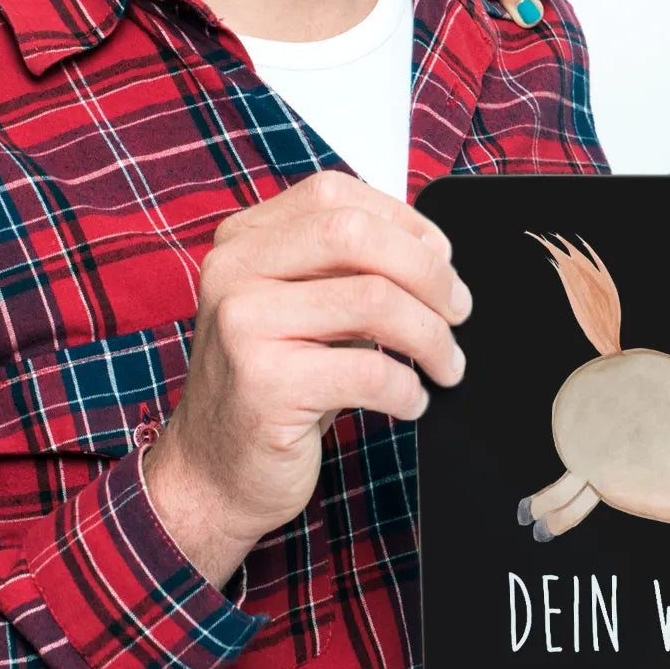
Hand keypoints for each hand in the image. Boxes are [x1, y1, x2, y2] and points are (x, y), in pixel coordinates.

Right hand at [144, 172, 471, 588]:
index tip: (441, 258)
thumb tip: (435, 255)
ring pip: (374, 300)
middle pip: (356, 235)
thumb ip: (345, 270)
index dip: (403, 221)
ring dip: (431, 336)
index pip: (335, 195)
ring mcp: (243, 325)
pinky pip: (369, 370)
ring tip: (446, 364)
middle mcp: (233, 272)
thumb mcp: (299, 309)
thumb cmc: (272, 386)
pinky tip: (410, 401)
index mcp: (242, 241)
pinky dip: (407, 387)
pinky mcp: (265, 385)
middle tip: (458, 310)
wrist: (211, 473)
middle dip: (427, 271)